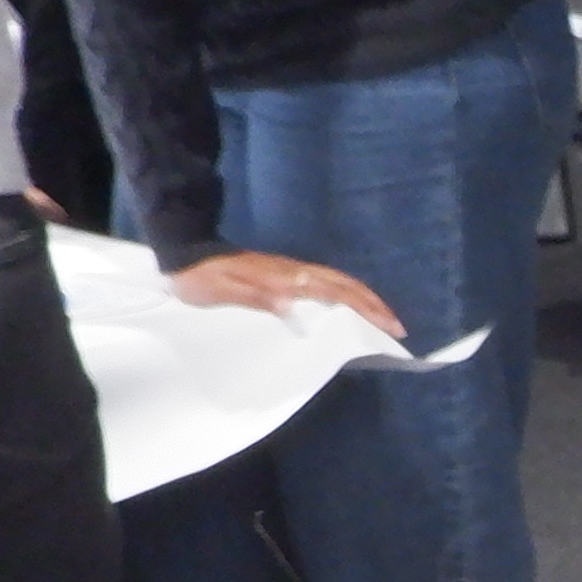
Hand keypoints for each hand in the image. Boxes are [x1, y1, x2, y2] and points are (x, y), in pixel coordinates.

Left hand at [170, 249, 404, 336]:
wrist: (181, 254)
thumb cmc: (199, 278)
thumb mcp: (220, 290)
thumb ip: (256, 296)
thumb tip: (291, 306)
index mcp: (283, 278)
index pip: (335, 291)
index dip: (365, 308)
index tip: (390, 327)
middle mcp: (292, 272)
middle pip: (344, 284)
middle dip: (374, 305)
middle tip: (399, 328)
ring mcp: (289, 271)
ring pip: (337, 281)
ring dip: (364, 299)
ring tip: (383, 318)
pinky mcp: (283, 273)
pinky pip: (324, 283)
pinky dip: (345, 295)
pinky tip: (348, 307)